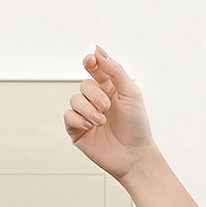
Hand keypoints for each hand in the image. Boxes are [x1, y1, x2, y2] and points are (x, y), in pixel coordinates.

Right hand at [63, 46, 157, 180]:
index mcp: (112, 89)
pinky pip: (68, 115)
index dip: (91, 62)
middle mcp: (98, 100)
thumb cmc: (137, 126)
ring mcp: (86, 114)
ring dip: (89, 110)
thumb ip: (115, 71)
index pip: (96, 69)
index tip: (91, 59)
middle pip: (84, 85)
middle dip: (94, 95)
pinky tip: (92, 127)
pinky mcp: (77, 129)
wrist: (133, 154)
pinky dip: (80, 120)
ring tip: (102, 121)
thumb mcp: (131, 93)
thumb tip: (99, 52)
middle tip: (107, 106)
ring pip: (74, 99)